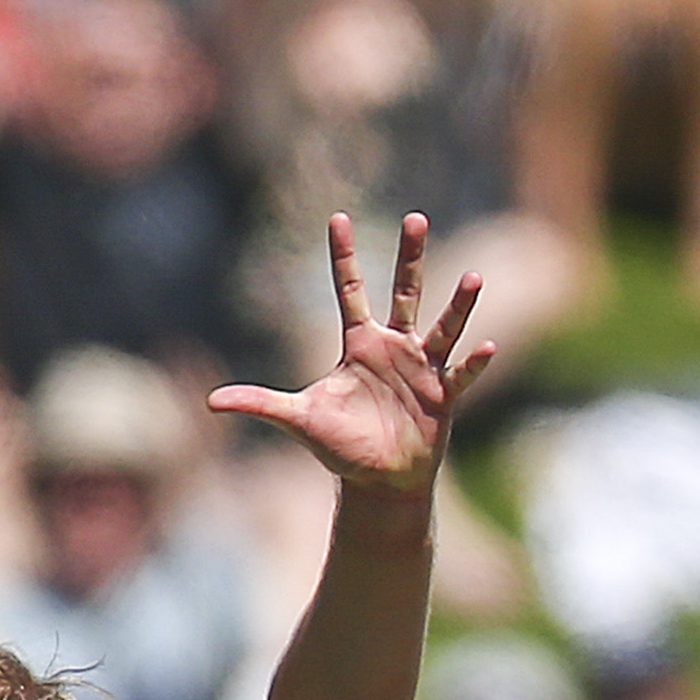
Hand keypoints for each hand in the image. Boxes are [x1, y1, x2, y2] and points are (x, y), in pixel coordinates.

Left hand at [210, 211, 497, 495]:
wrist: (378, 482)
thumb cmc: (341, 446)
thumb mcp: (299, 420)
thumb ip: (260, 403)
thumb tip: (211, 401)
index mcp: (359, 345)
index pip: (350, 290)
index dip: (343, 256)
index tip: (337, 217)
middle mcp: (394, 348)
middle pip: (404, 292)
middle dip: (411, 257)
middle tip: (416, 218)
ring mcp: (423, 369)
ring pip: (443, 328)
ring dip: (458, 305)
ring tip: (474, 276)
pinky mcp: (443, 398)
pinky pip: (461, 375)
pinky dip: (474, 363)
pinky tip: (488, 346)